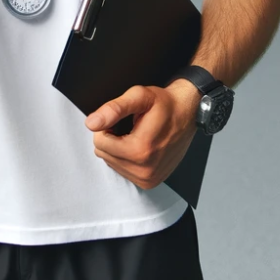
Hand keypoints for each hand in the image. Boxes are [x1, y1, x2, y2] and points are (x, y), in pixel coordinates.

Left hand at [85, 80, 200, 190]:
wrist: (188, 114)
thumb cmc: (165, 104)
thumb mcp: (140, 96)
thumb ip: (114, 109)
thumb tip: (91, 123)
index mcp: (140, 150)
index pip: (99, 142)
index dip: (106, 126)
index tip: (120, 119)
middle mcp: (144, 170)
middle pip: (104, 154)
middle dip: (111, 138)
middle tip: (129, 127)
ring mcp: (148, 179)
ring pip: (111, 163)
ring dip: (118, 148)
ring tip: (136, 135)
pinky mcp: (150, 182)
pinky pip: (122, 170)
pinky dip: (126, 158)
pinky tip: (140, 146)